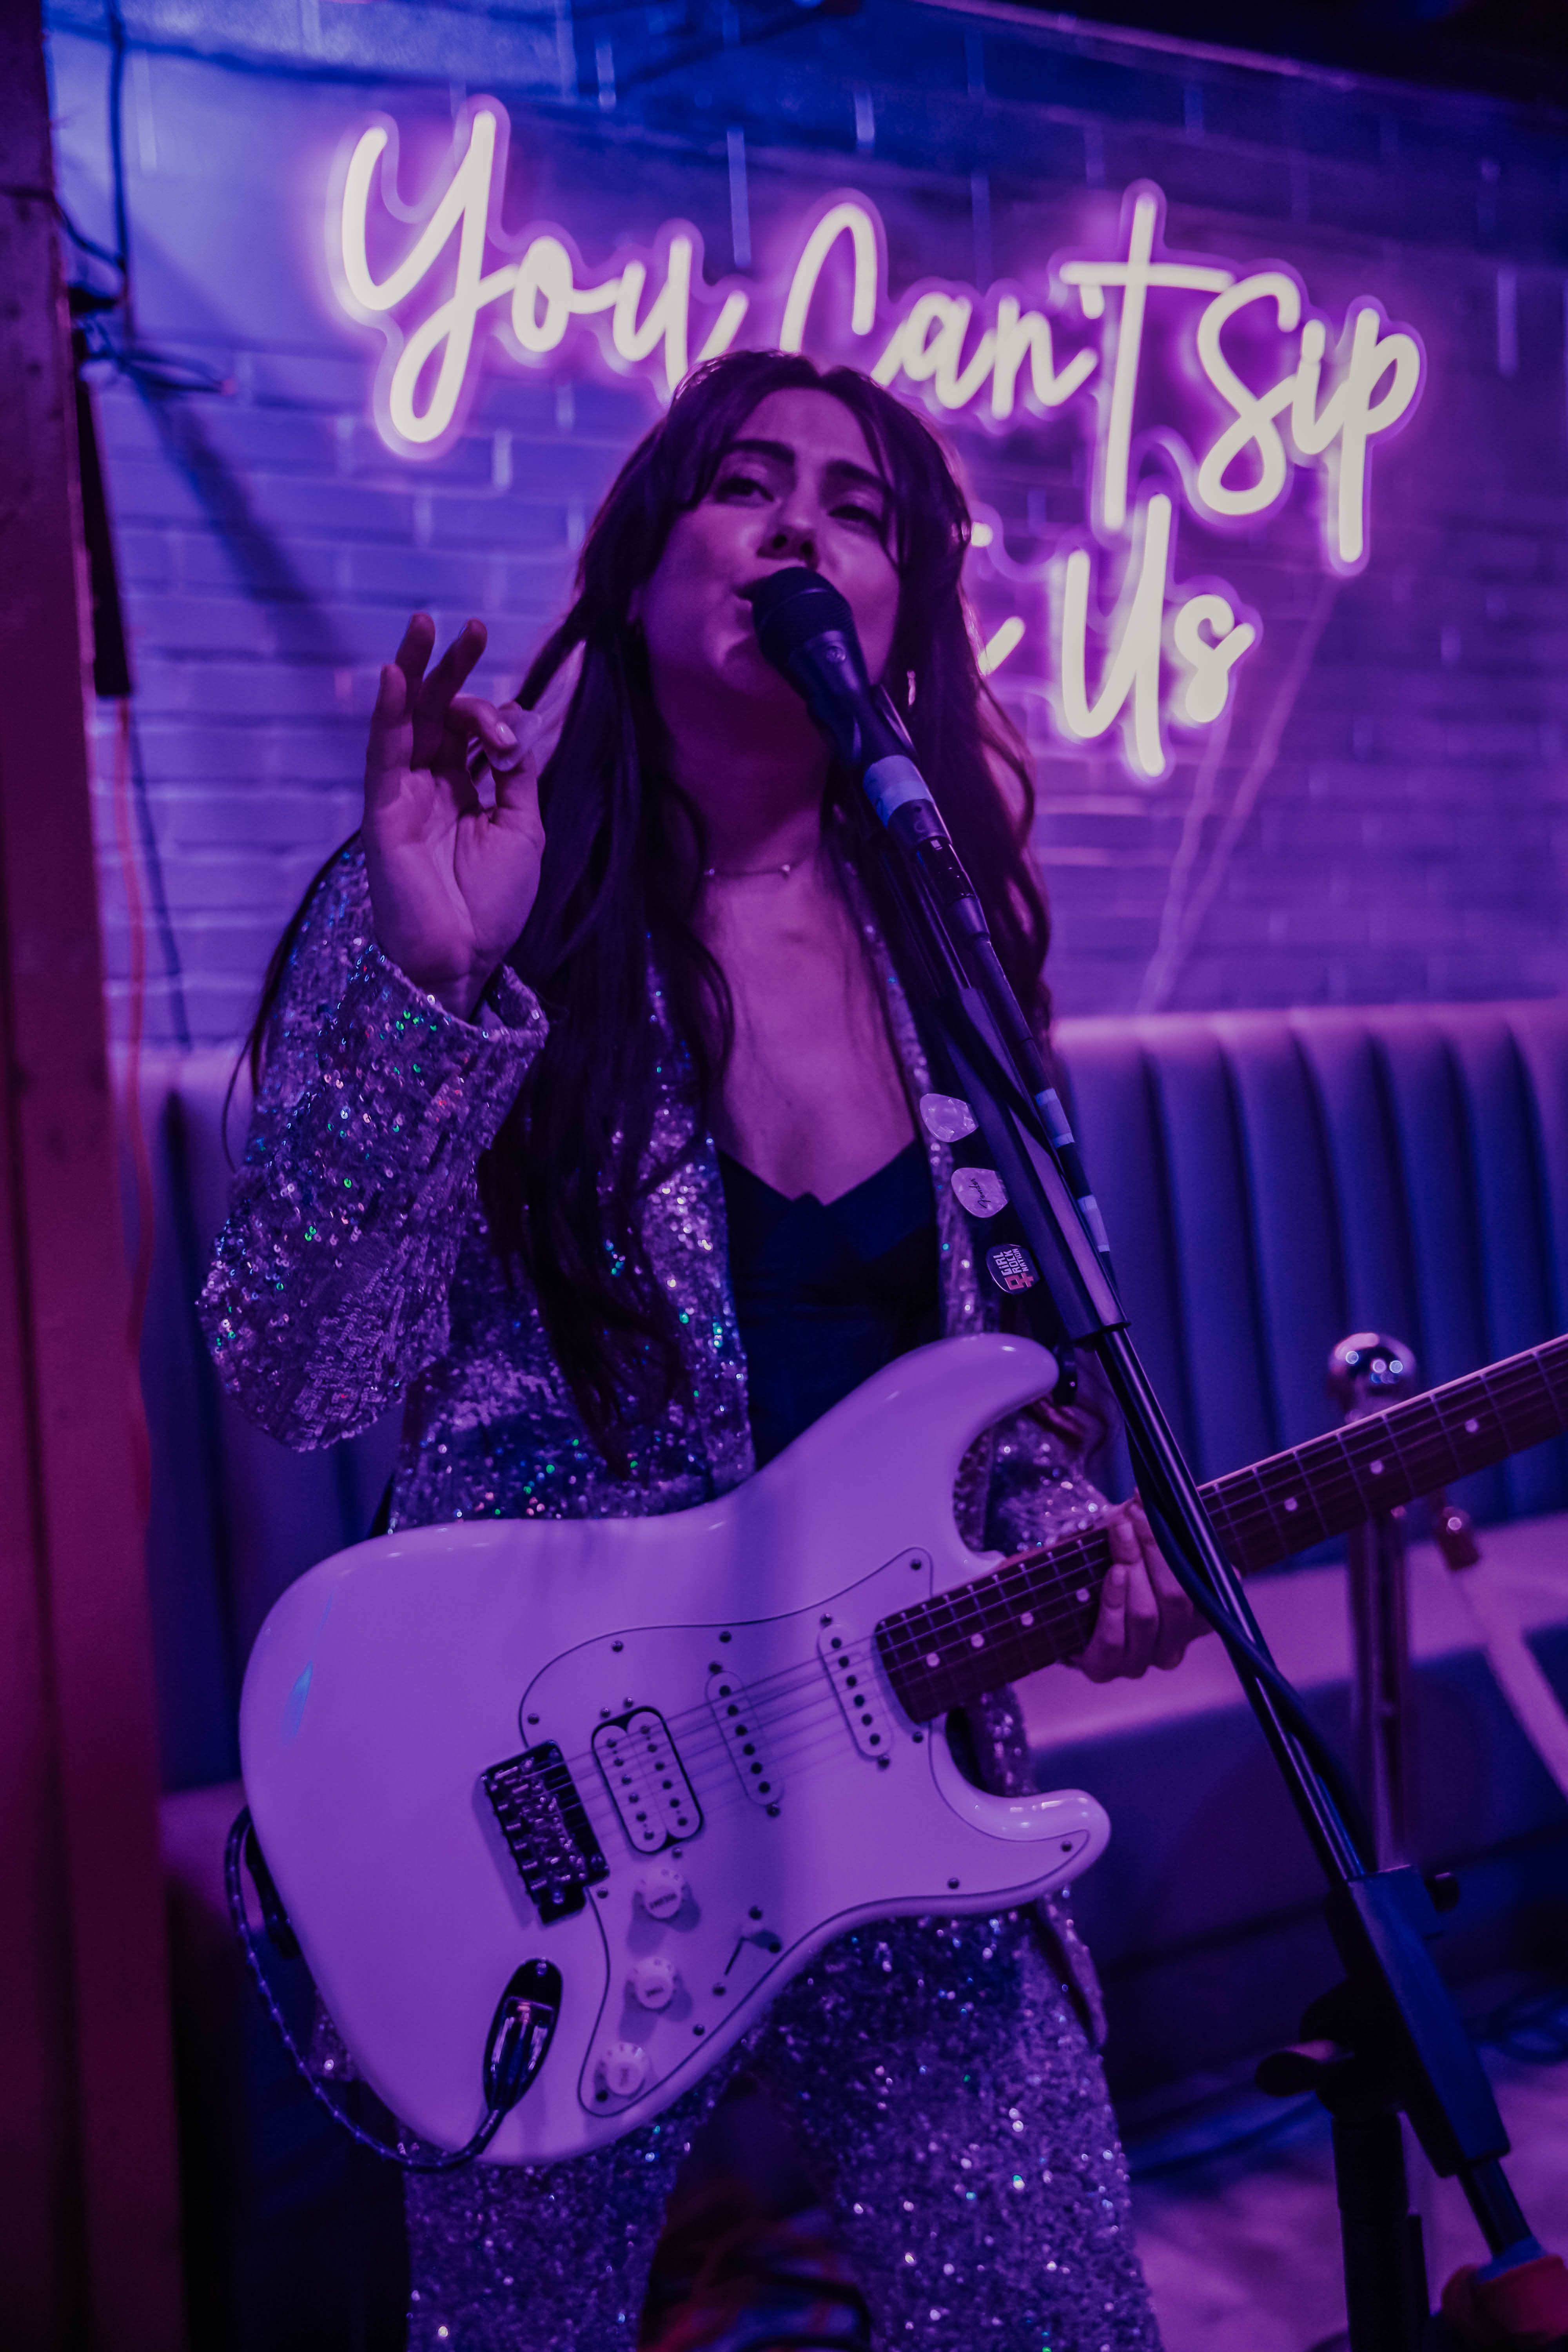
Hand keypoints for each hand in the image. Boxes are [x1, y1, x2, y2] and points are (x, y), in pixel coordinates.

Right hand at [362, 613, 545, 1019]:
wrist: (465, 958)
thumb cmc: (493, 905)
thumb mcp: (523, 829)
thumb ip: (516, 776)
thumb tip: (516, 725)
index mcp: (464, 788)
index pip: (472, 731)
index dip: (494, 719)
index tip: (512, 741)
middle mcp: (430, 784)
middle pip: (437, 712)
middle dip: (452, 668)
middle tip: (469, 627)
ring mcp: (404, 795)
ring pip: (406, 720)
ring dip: (415, 671)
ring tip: (423, 625)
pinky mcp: (383, 811)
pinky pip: (383, 754)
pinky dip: (390, 713)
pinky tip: (396, 676)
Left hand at [1069, 1499, 1194, 1681]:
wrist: (1062, 1608)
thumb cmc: (1109, 1572)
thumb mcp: (1135, 1549)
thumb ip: (1153, 1530)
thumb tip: (1157, 1499)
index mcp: (1192, 1623)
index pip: (1207, 1589)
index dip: (1188, 1548)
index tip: (1166, 1512)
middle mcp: (1171, 1648)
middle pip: (1176, 1599)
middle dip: (1156, 1551)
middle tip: (1137, 1516)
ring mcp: (1138, 1663)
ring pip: (1146, 1615)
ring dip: (1133, 1567)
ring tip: (1122, 1533)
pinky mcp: (1103, 1669)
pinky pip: (1114, 1640)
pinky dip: (1114, 1602)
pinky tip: (1114, 1574)